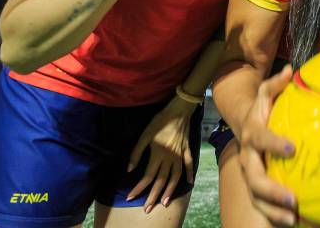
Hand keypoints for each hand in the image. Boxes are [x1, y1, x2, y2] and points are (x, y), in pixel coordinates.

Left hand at [126, 96, 195, 211]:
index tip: (130, 197)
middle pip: (161, 181)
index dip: (138, 188)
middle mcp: (170, 157)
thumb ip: (136, 152)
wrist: (179, 109)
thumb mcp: (145, 134)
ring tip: (164, 202)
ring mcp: (180, 154)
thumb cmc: (160, 120)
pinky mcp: (187, 150)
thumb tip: (129, 169)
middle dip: (153, 196)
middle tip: (147, 209)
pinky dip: (190, 174)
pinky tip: (189, 182)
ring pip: (176, 177)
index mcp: (158, 154)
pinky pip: (189, 164)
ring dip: (170, 190)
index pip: (147, 176)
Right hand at [238, 64, 298, 227]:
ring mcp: (250, 175)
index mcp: (252, 134)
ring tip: (293, 218)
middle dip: (271, 190)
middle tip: (292, 198)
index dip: (274, 143)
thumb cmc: (263, 110)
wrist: (245, 127)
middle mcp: (247, 158)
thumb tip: (290, 70)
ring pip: (257, 198)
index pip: (261, 139)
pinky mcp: (257, 189)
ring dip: (274, 210)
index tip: (293, 148)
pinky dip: (278, 217)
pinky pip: (265, 207)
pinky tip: (300, 221)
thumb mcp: (266, 94)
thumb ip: (276, 84)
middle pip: (254, 178)